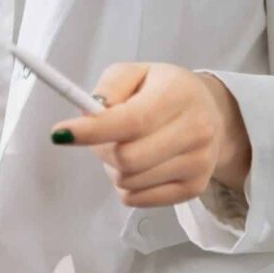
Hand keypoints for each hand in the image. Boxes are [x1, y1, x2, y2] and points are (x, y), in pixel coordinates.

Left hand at [50, 63, 250, 207]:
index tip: (61, 134)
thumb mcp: (136, 73)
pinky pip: (137, 199)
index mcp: (179, 94)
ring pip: (129, 182)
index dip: (92, 131)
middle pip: (127, 159)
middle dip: (102, 149)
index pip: (132, 120)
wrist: (212, 113)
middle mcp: (196, 130)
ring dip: (114, 168)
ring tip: (127, 147)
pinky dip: (127, 186)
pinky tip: (139, 165)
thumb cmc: (165, 91)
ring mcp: (198, 163)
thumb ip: (109, 87)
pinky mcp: (194, 188)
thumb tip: (89, 114)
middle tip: (102, 137)